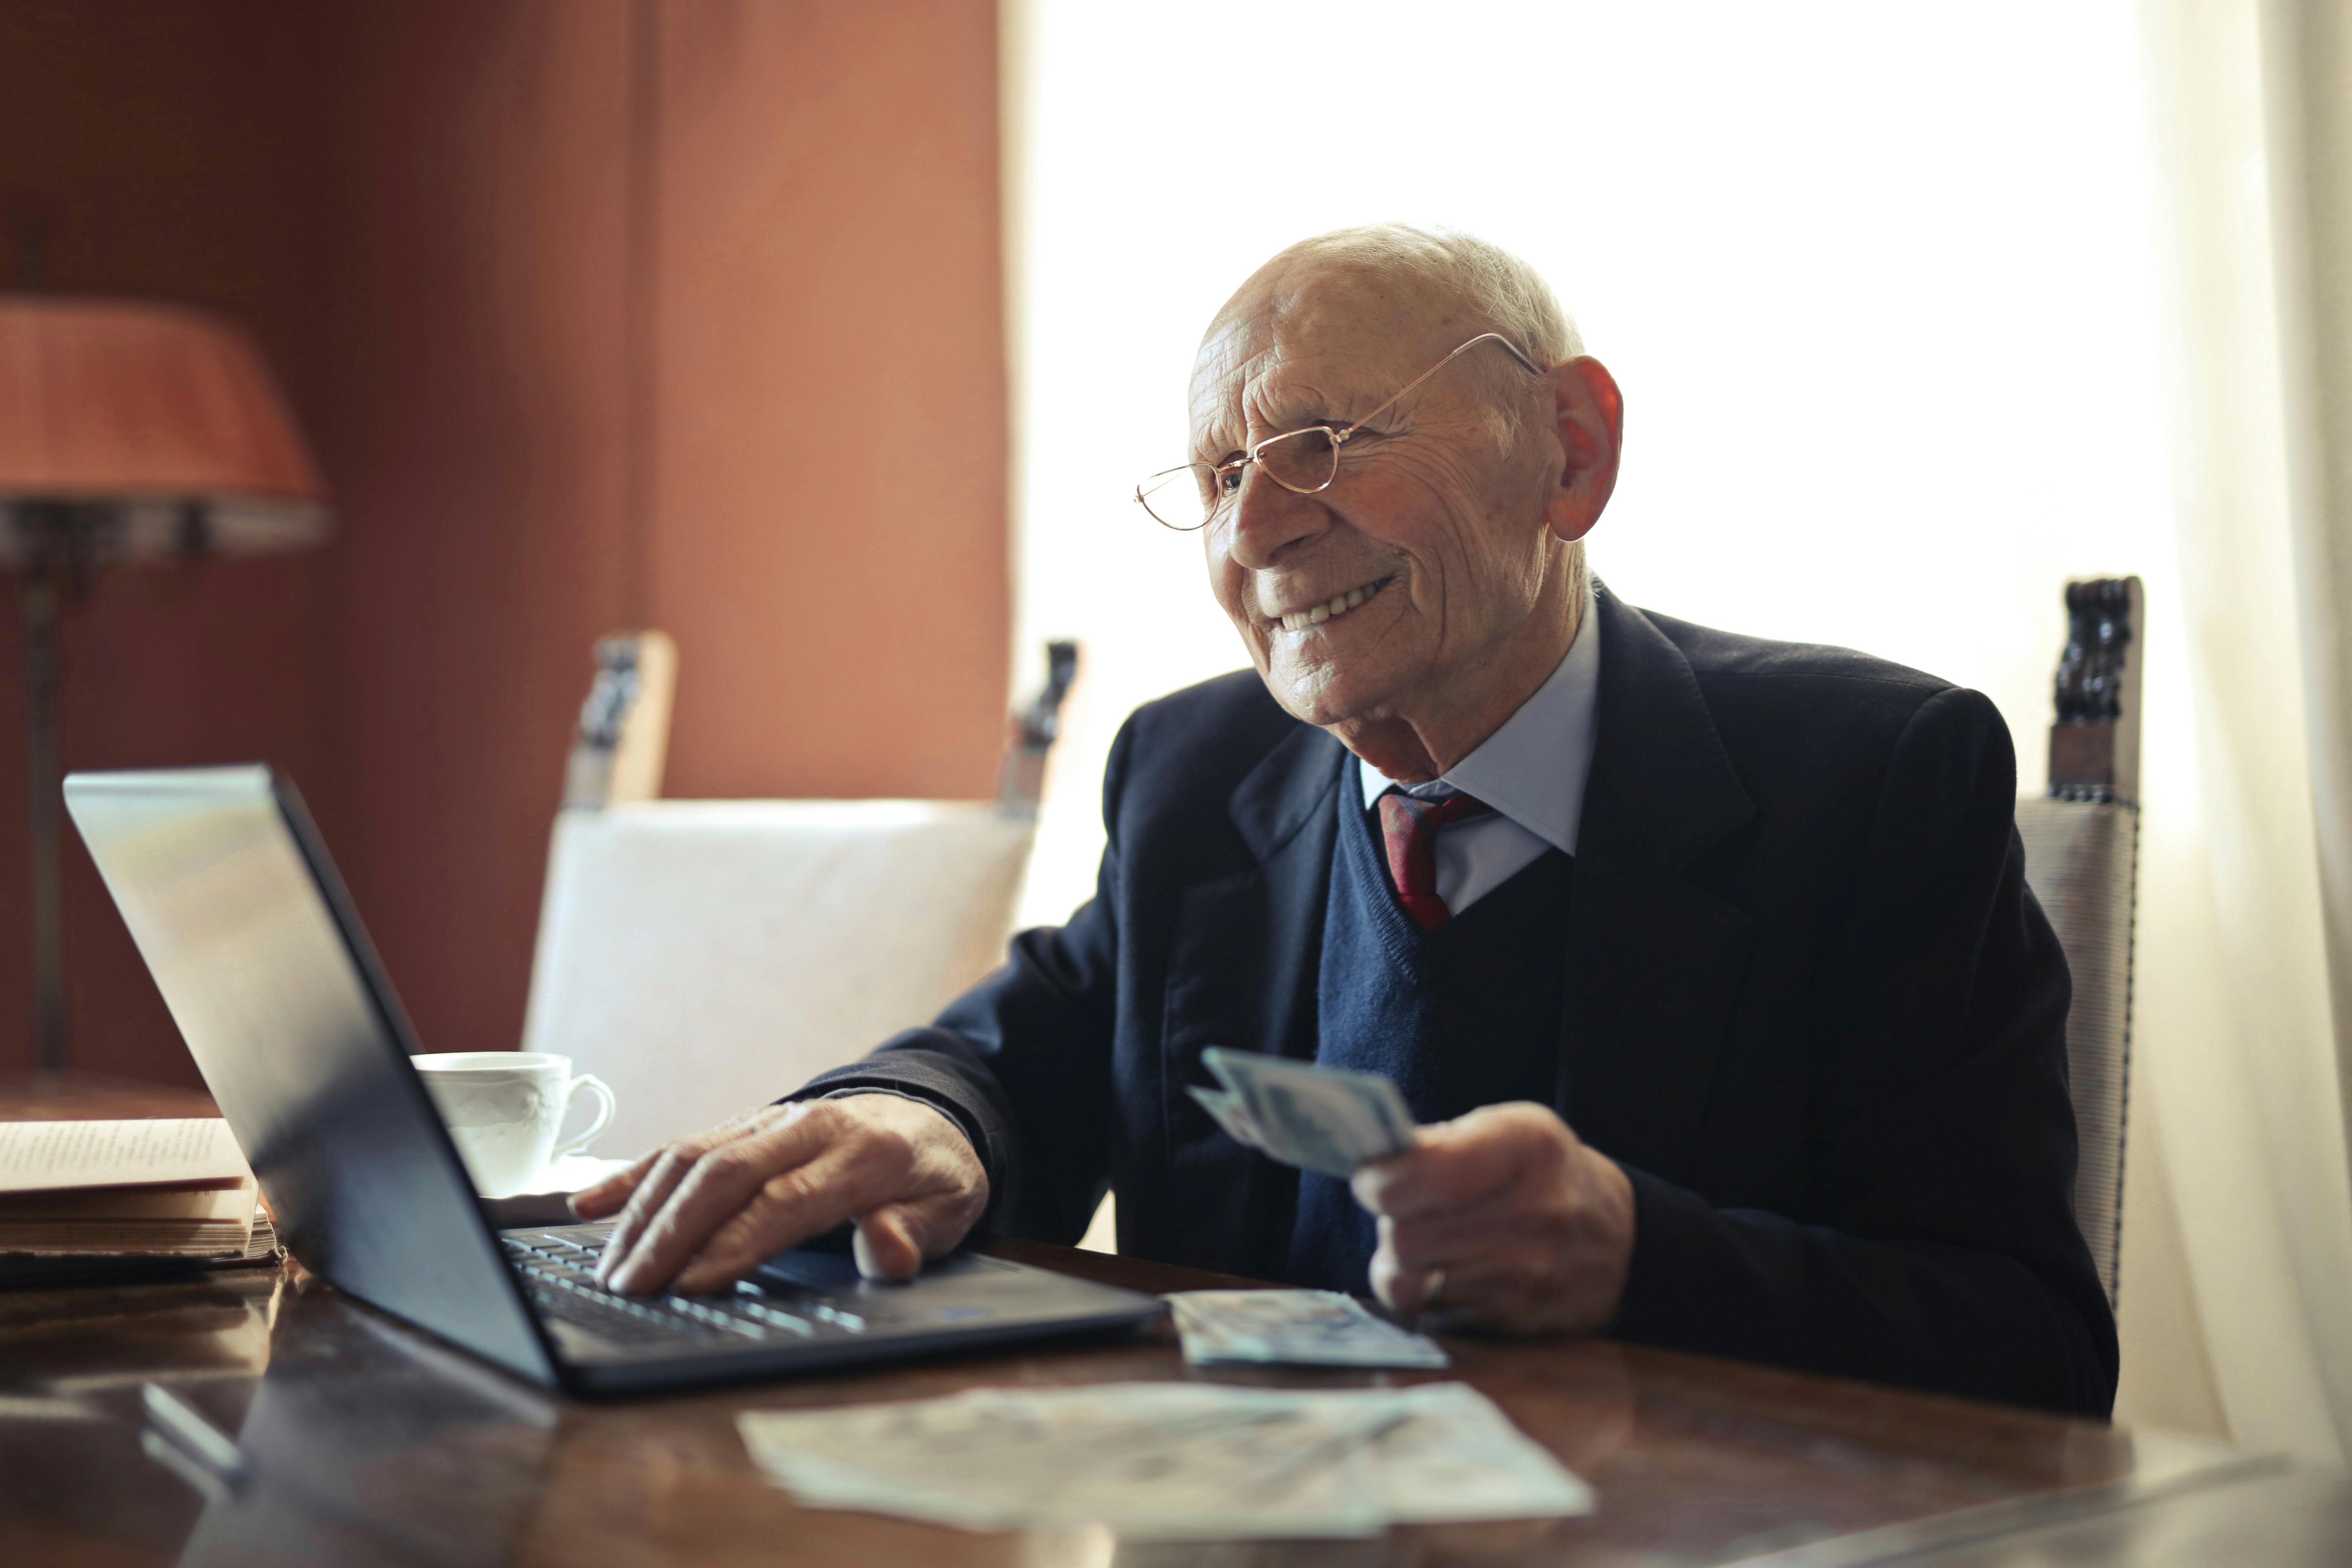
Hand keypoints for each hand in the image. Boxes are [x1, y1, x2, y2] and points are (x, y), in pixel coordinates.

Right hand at [570, 1095, 987, 1294]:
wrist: (931, 1114)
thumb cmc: (934, 1174)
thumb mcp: (949, 1209)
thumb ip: (915, 1234)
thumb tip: (885, 1249)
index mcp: (865, 1153)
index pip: (786, 1200)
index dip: (736, 1242)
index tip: (692, 1285)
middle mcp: (809, 1127)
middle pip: (726, 1174)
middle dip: (673, 1232)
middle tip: (632, 1288)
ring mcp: (771, 1119)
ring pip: (694, 1156)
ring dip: (646, 1211)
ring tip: (612, 1269)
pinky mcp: (745, 1122)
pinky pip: (683, 1143)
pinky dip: (633, 1174)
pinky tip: (588, 1206)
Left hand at [1350, 1101, 1633, 1333]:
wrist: (1619, 1241)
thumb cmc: (1542, 1174)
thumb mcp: (1510, 1130)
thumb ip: (1442, 1141)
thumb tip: (1377, 1169)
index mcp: (1528, 1146)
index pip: (1431, 1174)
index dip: (1383, 1180)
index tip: (1373, 1179)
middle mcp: (1536, 1213)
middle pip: (1408, 1236)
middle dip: (1390, 1223)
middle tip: (1405, 1210)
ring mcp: (1531, 1276)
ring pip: (1412, 1281)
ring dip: (1404, 1262)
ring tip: (1430, 1240)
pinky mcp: (1519, 1322)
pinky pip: (1433, 1312)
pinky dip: (1427, 1292)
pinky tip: (1450, 1271)